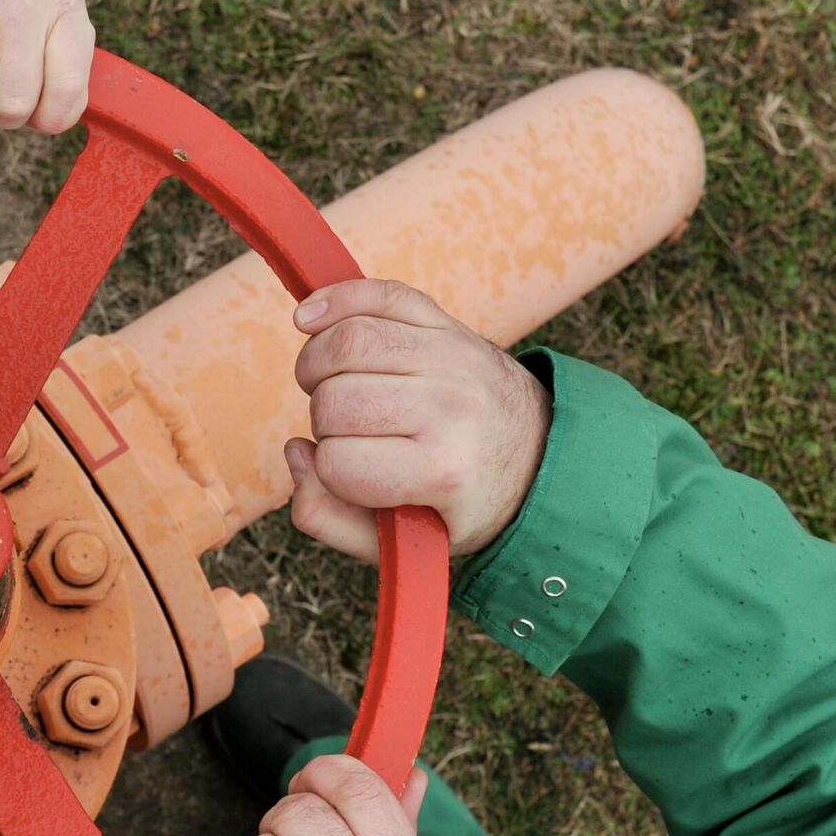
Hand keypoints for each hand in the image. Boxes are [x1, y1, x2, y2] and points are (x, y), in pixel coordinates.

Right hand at [285, 279, 551, 560]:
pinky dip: (334, 301)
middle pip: (334, 399)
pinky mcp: (448, 324)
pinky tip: (309, 320)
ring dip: (315, 366)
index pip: (336, 462)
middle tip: (343, 432)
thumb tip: (297, 452)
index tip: (351, 476)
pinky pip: (379, 294)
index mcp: (443, 470)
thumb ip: (329, 518)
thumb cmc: (460, 501)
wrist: (538, 456)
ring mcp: (452, 357)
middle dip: (322, 421)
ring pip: (346, 342)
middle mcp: (451, 407)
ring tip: (326, 385)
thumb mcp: (405, 541)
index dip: (328, 472)